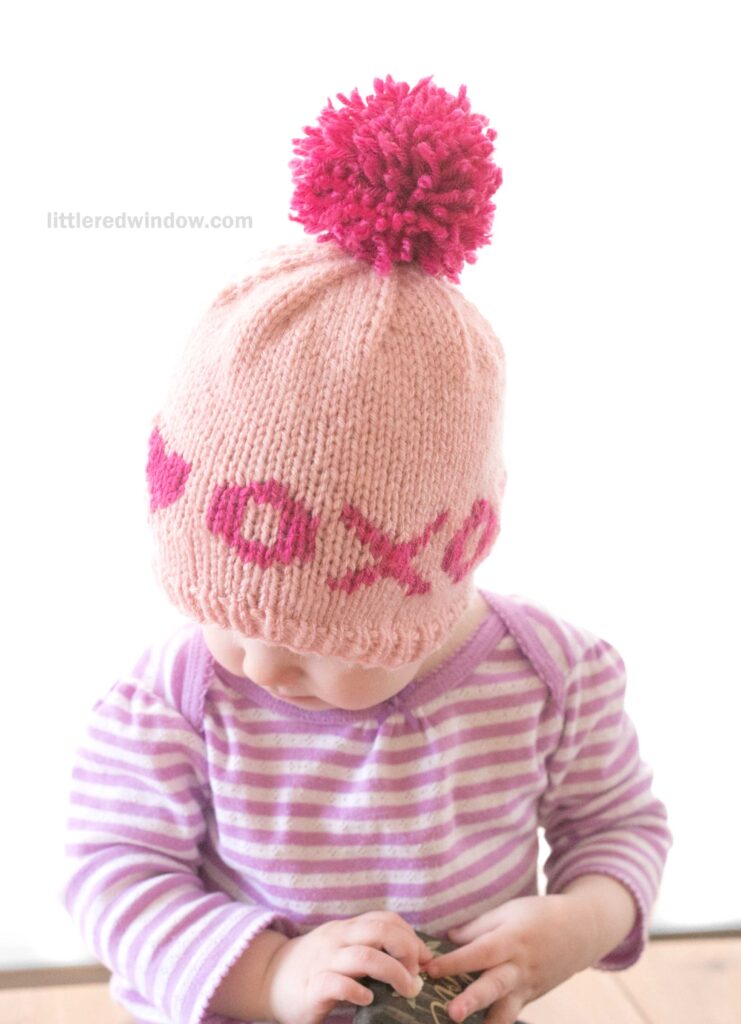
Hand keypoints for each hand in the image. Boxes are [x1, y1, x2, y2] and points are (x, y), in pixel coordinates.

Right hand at [262, 911, 433, 1023]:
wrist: (267, 979)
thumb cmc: (313, 968)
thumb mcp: (341, 950)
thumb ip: (369, 950)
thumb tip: (414, 962)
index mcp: (347, 929)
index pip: (386, 919)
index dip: (412, 937)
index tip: (425, 959)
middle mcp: (337, 939)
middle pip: (381, 930)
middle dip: (407, 950)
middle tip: (416, 975)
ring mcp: (323, 961)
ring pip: (365, 956)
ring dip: (394, 972)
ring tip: (406, 989)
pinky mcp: (311, 988)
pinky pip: (337, 984)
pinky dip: (357, 991)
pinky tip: (368, 1000)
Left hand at [423, 895, 599, 1023]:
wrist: (581, 933)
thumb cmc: (539, 916)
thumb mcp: (509, 911)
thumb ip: (477, 927)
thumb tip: (448, 938)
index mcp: (512, 940)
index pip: (480, 952)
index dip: (456, 961)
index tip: (431, 969)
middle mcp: (519, 968)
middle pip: (493, 986)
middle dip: (472, 1001)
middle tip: (452, 1014)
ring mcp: (526, 988)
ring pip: (506, 1012)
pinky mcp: (530, 1000)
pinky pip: (511, 1015)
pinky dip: (496, 1023)